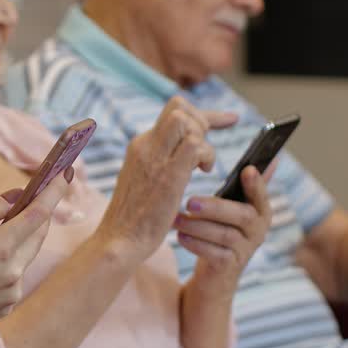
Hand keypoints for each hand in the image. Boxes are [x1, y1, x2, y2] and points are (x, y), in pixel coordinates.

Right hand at [0, 171, 68, 338]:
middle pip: (38, 234)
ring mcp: (13, 291)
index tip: (65, 175)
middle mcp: (14, 271)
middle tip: (33, 197)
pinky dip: (9, 263)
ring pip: (28, 255)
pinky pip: (16, 276)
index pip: (39, 214)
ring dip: (21, 240)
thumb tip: (15, 196)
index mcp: (1, 248)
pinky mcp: (8, 304)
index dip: (54, 192)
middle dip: (39, 214)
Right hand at [99, 96, 236, 254]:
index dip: (203, 113)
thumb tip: (187, 153)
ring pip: (184, 120)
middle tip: (209, 152)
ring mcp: (154, 158)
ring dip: (204, 139)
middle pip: (178, 107)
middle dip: (205, 120)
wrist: (119, 241)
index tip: (229, 121)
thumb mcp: (145, 181)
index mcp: (140, 146)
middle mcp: (144, 145)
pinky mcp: (167, 175)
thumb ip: (161, 162)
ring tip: (203, 166)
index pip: (172, 112)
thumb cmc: (134, 219)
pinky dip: (207, 155)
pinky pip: (195, 145)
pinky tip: (204, 173)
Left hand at [174, 164, 271, 277]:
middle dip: (215, 207)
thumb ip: (245, 187)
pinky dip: (195, 244)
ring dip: (196, 226)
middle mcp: (259, 230)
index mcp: (261, 211)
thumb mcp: (232, 208)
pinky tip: (180, 237)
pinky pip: (214, 253)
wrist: (214, 276)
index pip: (262, 195)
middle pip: (242, 216)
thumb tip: (271, 158)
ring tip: (175, 220)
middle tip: (189, 202)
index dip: (256, 184)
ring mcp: (246, 250)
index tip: (247, 170)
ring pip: (224, 235)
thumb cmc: (221, 231)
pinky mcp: (230, 266)